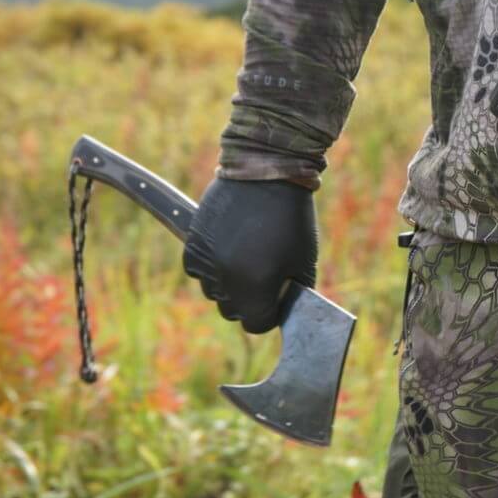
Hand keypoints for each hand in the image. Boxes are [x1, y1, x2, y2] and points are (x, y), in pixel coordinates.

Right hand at [182, 178, 316, 333]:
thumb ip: (294, 292)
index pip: (257, 324)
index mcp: (256, 285)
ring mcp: (207, 261)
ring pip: (213, 293)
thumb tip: (284, 311)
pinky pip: (197, 272)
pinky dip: (211, 267)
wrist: (266, 173)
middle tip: (263, 277)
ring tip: (246, 258)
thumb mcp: (304, 259)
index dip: (270, 314)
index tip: (277, 298)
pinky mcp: (193, 244)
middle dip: (249, 301)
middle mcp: (226, 279)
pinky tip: (227, 249)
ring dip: (228, 285)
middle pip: (232, 312)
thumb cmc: (290, 217)